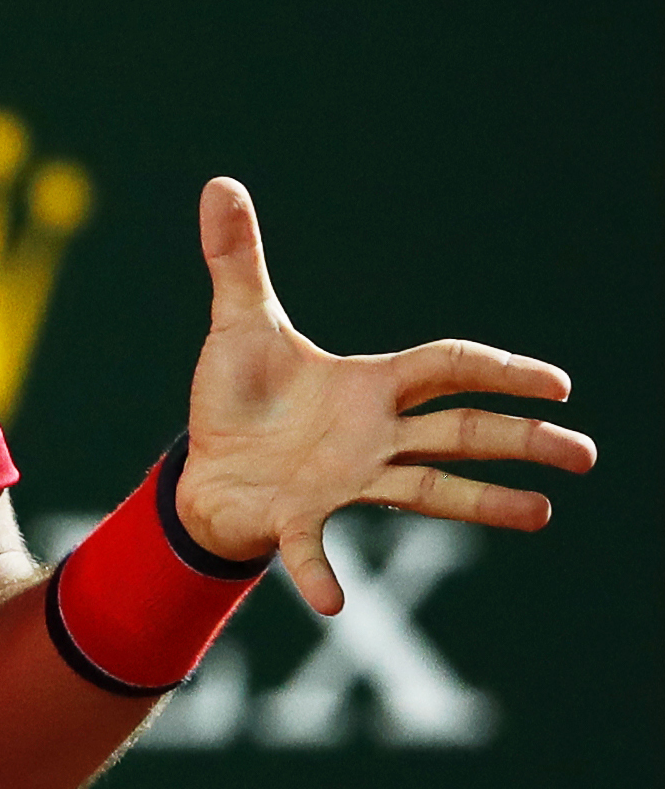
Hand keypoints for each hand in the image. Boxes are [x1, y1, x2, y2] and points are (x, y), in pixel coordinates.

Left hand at [174, 178, 596, 614]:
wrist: (203, 465)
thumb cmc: (238, 398)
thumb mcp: (239, 322)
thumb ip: (236, 258)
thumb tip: (218, 182)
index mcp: (368, 386)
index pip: (447, 369)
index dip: (499, 370)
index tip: (557, 382)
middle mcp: (372, 437)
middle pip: (461, 433)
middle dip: (520, 440)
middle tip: (584, 453)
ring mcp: (344, 482)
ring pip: (426, 492)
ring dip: (480, 504)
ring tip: (540, 513)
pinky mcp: (298, 519)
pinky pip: (314, 549)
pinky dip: (322, 573)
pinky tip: (335, 605)